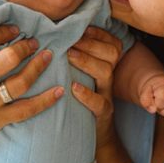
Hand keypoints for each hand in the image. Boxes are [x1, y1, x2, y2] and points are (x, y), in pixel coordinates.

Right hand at [0, 25, 62, 162]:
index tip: (13, 28)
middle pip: (7, 58)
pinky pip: (26, 109)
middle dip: (24, 46)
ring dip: (37, 66)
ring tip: (47, 55)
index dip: (1, 31)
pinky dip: (45, 100)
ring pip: (20, 81)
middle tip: (34, 40)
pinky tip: (59, 91)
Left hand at [67, 26, 131, 162]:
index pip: (111, 42)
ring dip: (87, 61)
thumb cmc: (78, 99)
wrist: (93, 135)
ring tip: (70, 56)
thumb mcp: (78, 75)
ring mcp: (106, 96)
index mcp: (104, 66)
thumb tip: (51, 34)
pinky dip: (86, 94)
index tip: (82, 27)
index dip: (99, 33)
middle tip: (70, 39)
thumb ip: (72, 57)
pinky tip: (73, 88)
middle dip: (91, 43)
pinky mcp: (102, 114)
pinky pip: (99, 103)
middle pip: (112, 53)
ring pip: (106, 72)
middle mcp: (108, 78)